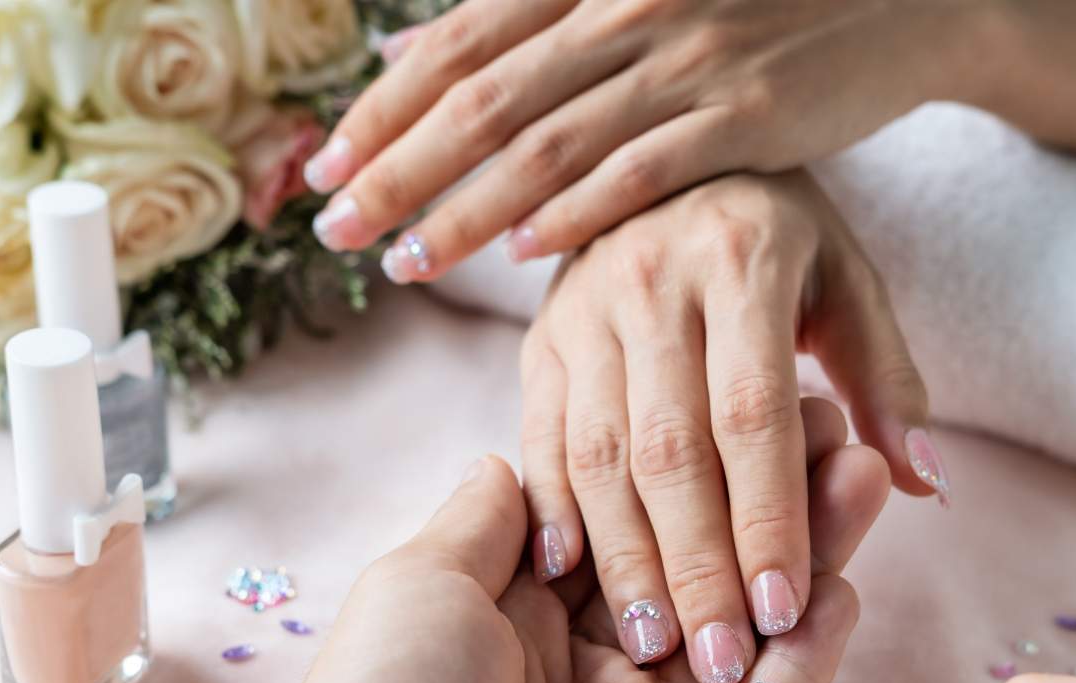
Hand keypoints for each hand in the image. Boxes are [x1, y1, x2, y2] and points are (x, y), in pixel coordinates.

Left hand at [89, 449, 888, 682]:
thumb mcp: (419, 584)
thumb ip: (488, 517)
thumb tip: (516, 458)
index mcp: (517, 603)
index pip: (625, 511)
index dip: (685, 458)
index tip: (743, 395)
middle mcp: (583, 657)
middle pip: (695, 559)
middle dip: (762, 494)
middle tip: (831, 427)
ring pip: (742, 625)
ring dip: (802, 553)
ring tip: (863, 478)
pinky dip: (806, 659)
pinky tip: (842, 588)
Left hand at [304, 0, 987, 280]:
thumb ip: (531, 19)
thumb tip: (413, 51)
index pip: (459, 41)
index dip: (385, 105)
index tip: (326, 165)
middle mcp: (626, 4)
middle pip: (483, 98)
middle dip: (397, 169)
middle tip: (333, 228)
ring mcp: (688, 58)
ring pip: (549, 143)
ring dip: (466, 209)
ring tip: (404, 263)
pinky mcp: (750, 112)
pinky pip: (645, 171)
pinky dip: (578, 211)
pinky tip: (523, 256)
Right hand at [520, 171, 941, 682]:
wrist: (664, 152)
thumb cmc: (776, 233)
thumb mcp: (848, 279)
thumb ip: (885, 379)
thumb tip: (925, 483)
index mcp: (741, 259)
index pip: (753, 413)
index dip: (768, 516)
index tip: (782, 611)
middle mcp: (650, 280)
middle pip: (669, 448)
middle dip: (694, 563)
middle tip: (715, 660)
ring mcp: (582, 310)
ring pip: (597, 452)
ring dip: (622, 557)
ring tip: (650, 644)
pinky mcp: (539, 339)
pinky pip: (537, 435)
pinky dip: (551, 508)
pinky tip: (566, 574)